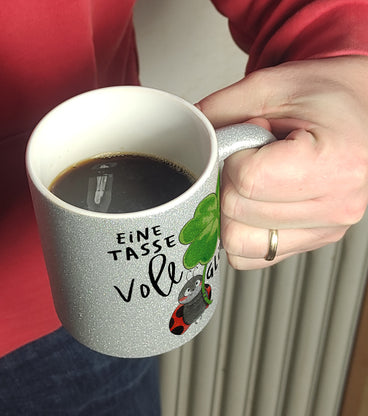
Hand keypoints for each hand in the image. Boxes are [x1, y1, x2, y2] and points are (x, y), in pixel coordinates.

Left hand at [197, 56, 367, 269]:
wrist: (363, 111)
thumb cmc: (330, 97)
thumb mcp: (274, 86)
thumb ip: (223, 109)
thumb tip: (188, 134)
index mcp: (334, 162)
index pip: (247, 181)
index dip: (231, 158)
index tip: (246, 140)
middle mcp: (336, 205)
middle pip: (236, 213)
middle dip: (228, 181)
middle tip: (250, 157)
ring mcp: (325, 230)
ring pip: (237, 241)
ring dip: (231, 209)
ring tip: (256, 179)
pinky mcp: (312, 241)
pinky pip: (249, 255)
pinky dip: (239, 231)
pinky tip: (255, 203)